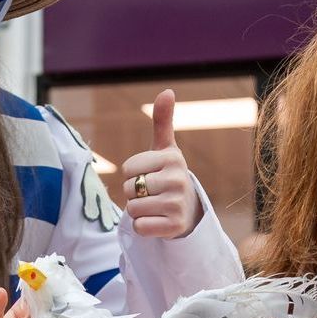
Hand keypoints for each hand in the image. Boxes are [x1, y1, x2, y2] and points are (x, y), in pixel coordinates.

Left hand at [120, 90, 203, 238]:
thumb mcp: (165, 149)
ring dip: (138, 210)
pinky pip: (141, 226)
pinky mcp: (175, 227)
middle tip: (152, 194)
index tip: (149, 176)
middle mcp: (178, 180)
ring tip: (154, 207)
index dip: (132, 175)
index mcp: (173, 158)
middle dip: (134, 194)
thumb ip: (162, 121)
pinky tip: (158, 221)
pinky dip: (143, 227)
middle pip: (129, 188)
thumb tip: (167, 90)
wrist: (188, 211)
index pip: (128, 169)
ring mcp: (177, 204)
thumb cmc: (168, 175)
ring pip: (133, 208)